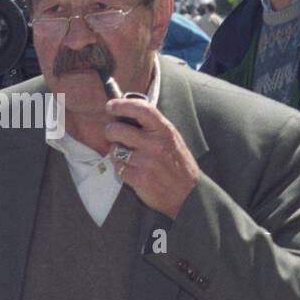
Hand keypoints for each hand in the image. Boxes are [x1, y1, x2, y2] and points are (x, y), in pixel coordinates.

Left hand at [104, 98, 199, 219]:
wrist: (188, 194)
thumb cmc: (178, 164)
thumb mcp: (172, 138)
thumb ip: (153, 126)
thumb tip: (127, 114)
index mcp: (164, 131)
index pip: (141, 109)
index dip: (122, 105)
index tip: (111, 106)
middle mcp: (155, 145)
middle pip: (118, 130)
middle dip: (110, 131)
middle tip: (112, 133)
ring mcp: (146, 162)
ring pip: (115, 150)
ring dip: (116, 152)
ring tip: (126, 155)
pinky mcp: (139, 179)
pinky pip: (118, 168)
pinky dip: (121, 169)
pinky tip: (131, 170)